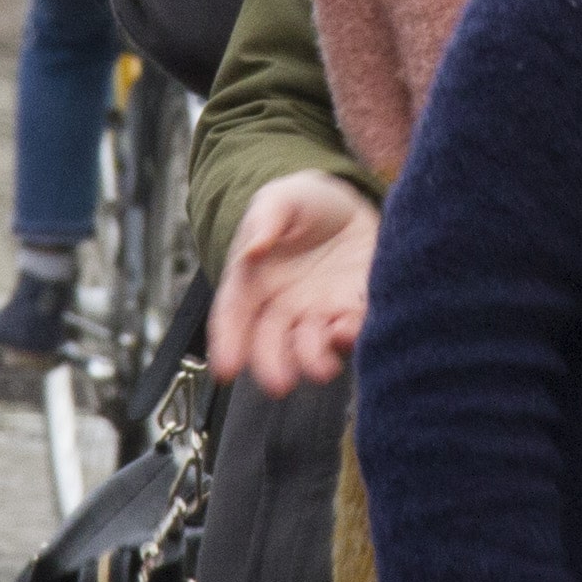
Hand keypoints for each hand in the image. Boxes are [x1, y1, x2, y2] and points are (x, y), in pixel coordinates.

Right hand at [217, 172, 378, 395]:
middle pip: (269, 343)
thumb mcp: (279, 199)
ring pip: (310, 348)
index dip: (227, 343)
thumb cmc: (302, 205)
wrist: (348, 204)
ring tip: (320, 367)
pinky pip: (352, 330)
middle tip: (278, 382)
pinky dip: (350, 338)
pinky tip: (348, 333)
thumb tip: (253, 248)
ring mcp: (318, 313)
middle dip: (272, 365)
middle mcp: (282, 307)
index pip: (233, 315)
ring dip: (313, 361)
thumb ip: (265, 218)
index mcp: (252, 282)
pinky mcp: (355, 310)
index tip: (226, 369)